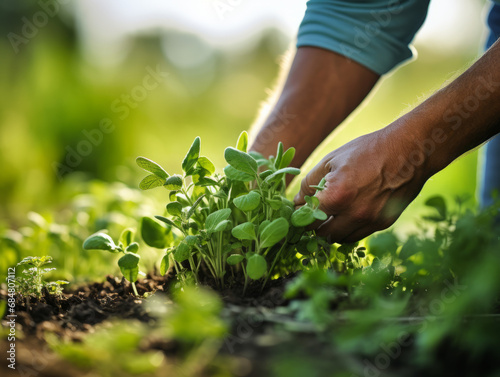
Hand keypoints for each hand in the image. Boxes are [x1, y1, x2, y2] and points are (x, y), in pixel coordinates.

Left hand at [294, 126, 428, 242]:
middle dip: (314, 227)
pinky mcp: (384, 223)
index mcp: (338, 196)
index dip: (299, 220)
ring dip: (332, 231)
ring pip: (341, 239)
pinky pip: (359, 235)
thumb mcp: (331, 160)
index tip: (297, 215)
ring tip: (330, 215)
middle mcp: (355, 214)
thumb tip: (297, 202)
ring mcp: (371, 221)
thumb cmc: (368, 150)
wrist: (409, 150)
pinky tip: (348, 214)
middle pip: (323, 235)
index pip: (308, 221)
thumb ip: (309, 183)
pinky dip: (349, 229)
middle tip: (312, 216)